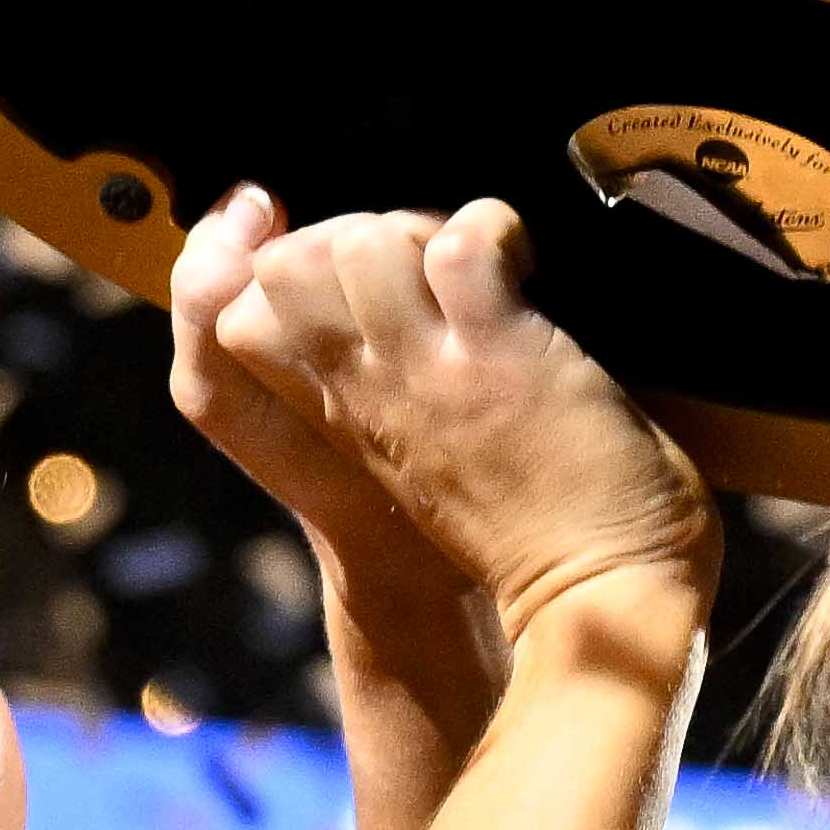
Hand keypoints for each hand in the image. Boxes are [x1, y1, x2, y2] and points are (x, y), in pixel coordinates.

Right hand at [165, 187, 709, 650]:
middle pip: (279, 271)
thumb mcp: (421, 473)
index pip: (231, 323)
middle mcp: (367, 392)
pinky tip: (529, 264)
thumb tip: (413, 307)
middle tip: (422, 257)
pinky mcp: (496, 355)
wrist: (599, 600)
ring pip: (357, 244)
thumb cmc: (536, 540)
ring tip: (476, 263)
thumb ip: (392, 406)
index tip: (320, 252)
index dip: (258, 270)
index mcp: (342, 422)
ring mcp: (428, 372)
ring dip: (417, 228)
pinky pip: (460, 245)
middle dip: (345, 231)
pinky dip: (496, 230)